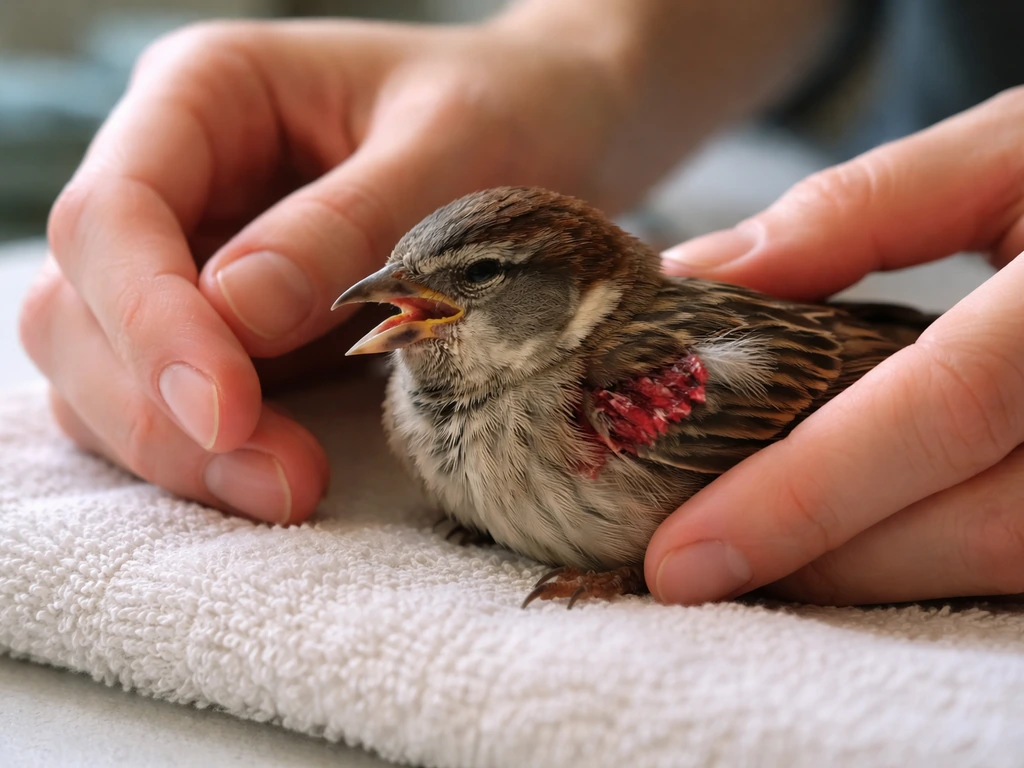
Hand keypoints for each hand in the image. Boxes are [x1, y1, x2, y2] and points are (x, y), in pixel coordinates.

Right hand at [17, 15, 624, 524]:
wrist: (543, 127)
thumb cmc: (501, 111)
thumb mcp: (450, 145)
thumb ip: (347, 224)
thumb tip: (233, 314)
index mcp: (207, 94)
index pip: (114, 213)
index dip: (149, 320)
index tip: (227, 409)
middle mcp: (177, 178)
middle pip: (79, 304)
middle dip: (160, 408)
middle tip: (281, 480)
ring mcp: (191, 259)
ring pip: (101, 370)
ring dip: (177, 449)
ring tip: (290, 488)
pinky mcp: (224, 329)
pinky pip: (166, 403)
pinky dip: (205, 455)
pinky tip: (277, 477)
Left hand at [646, 87, 1023, 605]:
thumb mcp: (1006, 155)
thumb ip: (856, 212)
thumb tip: (696, 274)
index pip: (940, 410)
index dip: (804, 496)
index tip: (681, 560)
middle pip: (971, 522)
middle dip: (819, 555)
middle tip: (691, 562)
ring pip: (1000, 564)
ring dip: (863, 574)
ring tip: (752, 554)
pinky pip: (1020, 560)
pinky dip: (921, 560)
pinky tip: (846, 542)